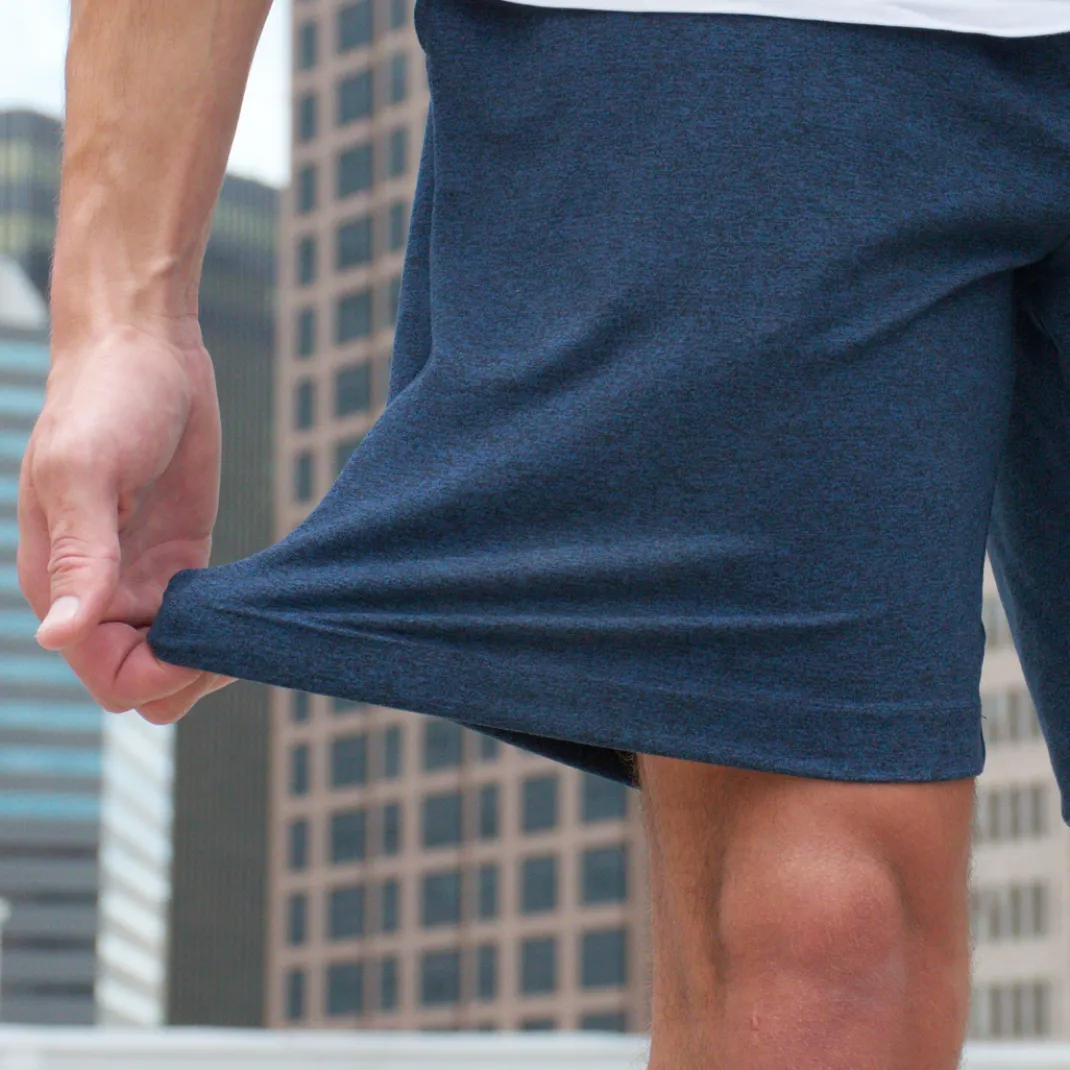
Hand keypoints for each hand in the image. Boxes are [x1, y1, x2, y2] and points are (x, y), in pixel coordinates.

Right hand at [17, 321, 233, 722]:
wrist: (146, 349)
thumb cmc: (105, 399)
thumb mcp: (86, 471)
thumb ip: (78, 556)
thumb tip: (56, 634)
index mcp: (60, 581)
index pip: (106, 675)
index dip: (154, 676)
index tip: (197, 642)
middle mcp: (98, 590)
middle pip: (140, 679)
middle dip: (185, 676)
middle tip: (231, 636)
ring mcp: (141, 577)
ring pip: (170, 657)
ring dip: (205, 657)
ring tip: (243, 622)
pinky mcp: (179, 557)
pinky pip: (195, 618)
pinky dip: (219, 626)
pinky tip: (247, 604)